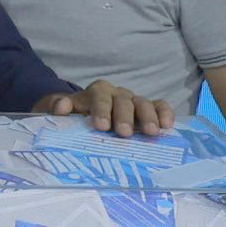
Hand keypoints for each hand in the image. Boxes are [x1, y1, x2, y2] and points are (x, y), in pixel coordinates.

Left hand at [43, 81, 175, 135]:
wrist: (84, 117)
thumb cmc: (74, 117)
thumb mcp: (60, 111)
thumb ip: (58, 107)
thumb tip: (61, 106)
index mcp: (96, 92)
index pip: (99, 96)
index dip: (101, 109)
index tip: (101, 126)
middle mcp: (117, 94)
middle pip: (123, 101)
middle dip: (124, 116)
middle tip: (124, 133)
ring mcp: (134, 101)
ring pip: (143, 103)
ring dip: (147, 116)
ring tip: (151, 132)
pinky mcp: (148, 110)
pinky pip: (159, 106)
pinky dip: (165, 113)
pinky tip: (167, 126)